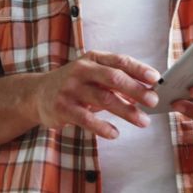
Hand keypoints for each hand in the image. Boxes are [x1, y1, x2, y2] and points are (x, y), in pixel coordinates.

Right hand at [33, 50, 160, 139]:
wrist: (37, 94)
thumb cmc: (74, 84)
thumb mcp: (92, 74)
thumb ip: (115, 80)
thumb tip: (146, 91)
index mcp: (93, 58)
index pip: (119, 60)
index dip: (139, 69)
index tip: (156, 78)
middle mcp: (81, 70)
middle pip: (114, 78)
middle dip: (136, 90)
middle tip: (153, 101)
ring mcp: (71, 88)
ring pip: (104, 99)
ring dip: (127, 111)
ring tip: (143, 121)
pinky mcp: (63, 107)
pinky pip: (87, 119)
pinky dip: (103, 127)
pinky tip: (115, 133)